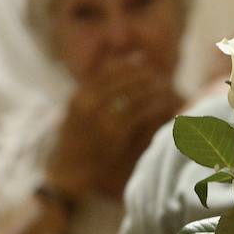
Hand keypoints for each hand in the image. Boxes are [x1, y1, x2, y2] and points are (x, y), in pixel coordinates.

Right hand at [46, 55, 182, 201]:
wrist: (67, 173)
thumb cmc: (75, 145)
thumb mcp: (76, 116)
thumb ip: (91, 96)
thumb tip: (112, 76)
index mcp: (79, 96)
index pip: (107, 71)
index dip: (127, 65)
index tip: (141, 61)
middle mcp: (88, 102)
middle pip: (123, 79)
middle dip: (144, 75)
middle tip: (160, 75)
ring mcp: (100, 117)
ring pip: (134, 94)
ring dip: (153, 89)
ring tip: (166, 88)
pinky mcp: (114, 133)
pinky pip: (140, 113)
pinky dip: (154, 106)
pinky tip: (164, 105)